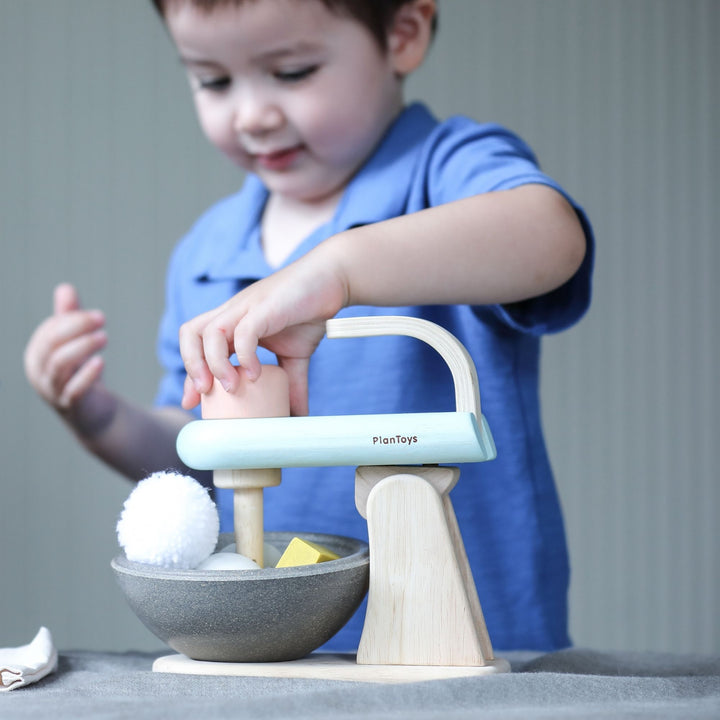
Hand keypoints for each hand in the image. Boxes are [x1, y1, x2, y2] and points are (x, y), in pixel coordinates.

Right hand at [24, 284, 111, 431]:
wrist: (92, 414)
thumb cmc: (80, 374)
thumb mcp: (74, 345)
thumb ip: (69, 319)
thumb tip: (65, 288)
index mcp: (37, 354)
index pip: (49, 331)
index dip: (72, 320)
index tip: (97, 316)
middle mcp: (39, 372)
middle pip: (51, 345)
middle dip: (75, 328)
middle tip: (102, 318)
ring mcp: (53, 390)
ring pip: (60, 365)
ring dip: (82, 347)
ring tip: (104, 337)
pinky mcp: (72, 405)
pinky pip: (73, 390)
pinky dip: (86, 375)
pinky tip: (101, 362)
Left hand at [179, 249, 347, 415]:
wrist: (332, 279)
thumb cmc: (310, 311)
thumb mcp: (297, 356)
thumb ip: (291, 383)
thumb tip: (297, 414)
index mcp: (234, 322)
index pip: (197, 345)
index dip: (191, 374)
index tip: (193, 401)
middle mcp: (233, 313)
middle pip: (190, 333)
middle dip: (191, 366)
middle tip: (204, 394)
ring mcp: (246, 307)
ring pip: (208, 333)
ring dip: (214, 364)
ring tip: (231, 388)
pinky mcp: (264, 307)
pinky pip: (243, 332)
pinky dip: (245, 356)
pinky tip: (256, 374)